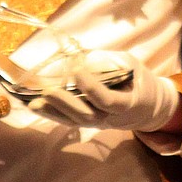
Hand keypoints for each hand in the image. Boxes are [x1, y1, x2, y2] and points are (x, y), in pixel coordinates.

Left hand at [34, 50, 181, 134]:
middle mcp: (111, 118)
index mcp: (127, 103)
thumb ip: (108, 62)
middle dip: (65, 103)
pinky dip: (51, 114)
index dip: (92, 88)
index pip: (107, 100)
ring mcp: (98, 123)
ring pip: (74, 121)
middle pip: (86, 115)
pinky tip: (35, 106)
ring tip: (33, 102)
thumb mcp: (131, 65)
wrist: (148, 108)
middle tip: (47, 90)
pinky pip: (68, 121)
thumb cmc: (140, 82)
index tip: (76, 71)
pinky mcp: (87, 123)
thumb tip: (79, 58)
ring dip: (52, 111)